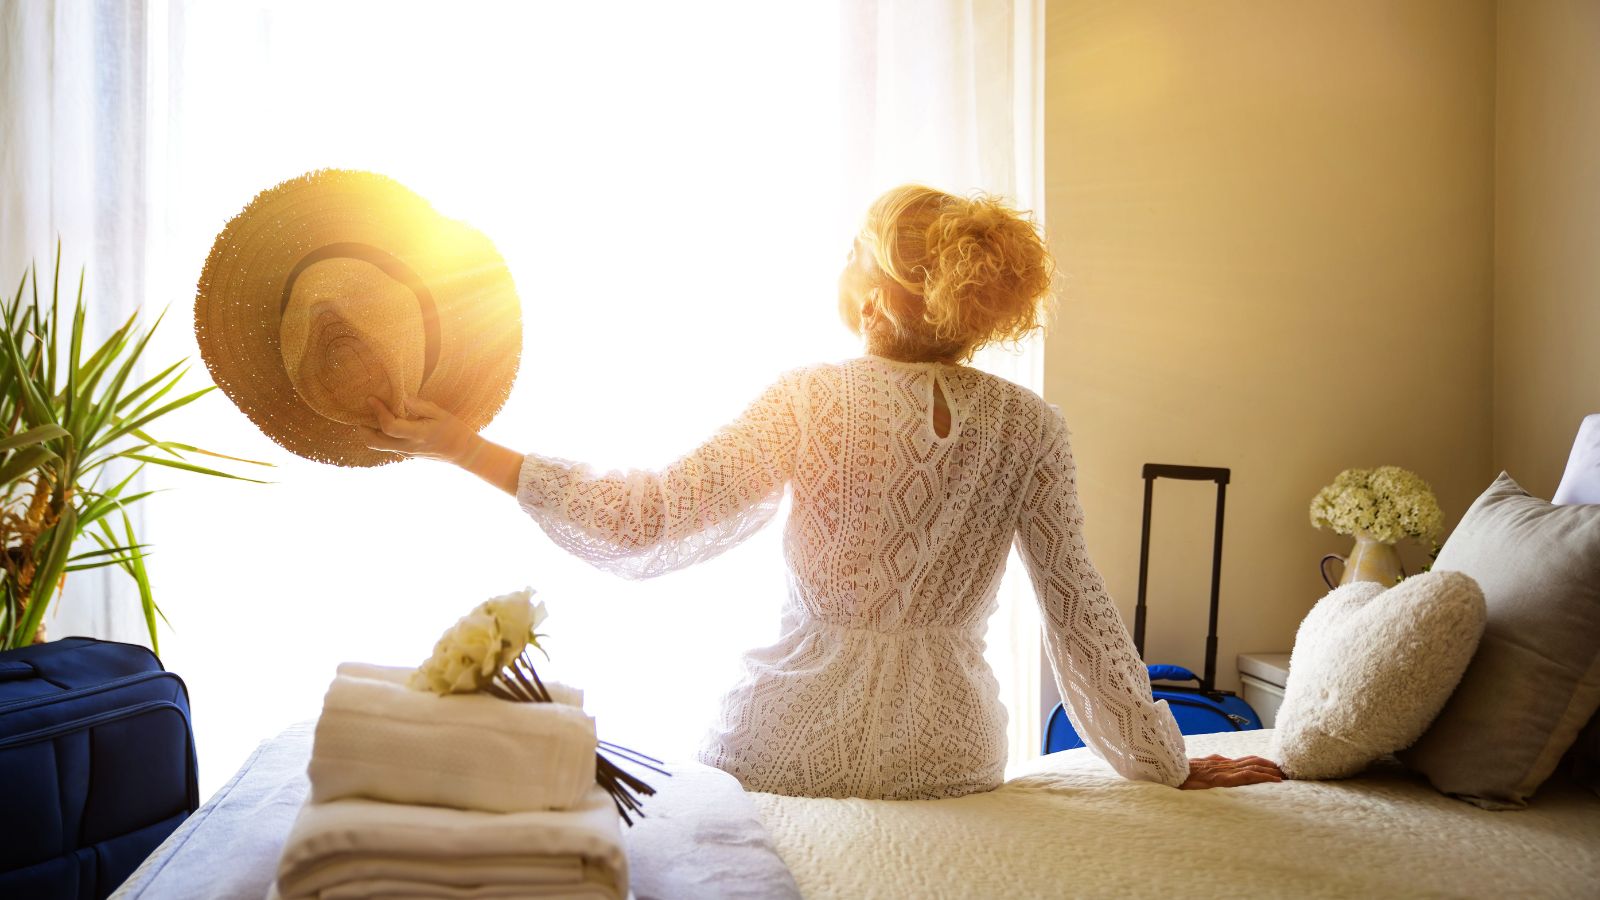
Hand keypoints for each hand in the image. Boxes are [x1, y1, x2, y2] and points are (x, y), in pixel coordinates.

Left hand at [361, 395, 479, 464]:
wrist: (463, 452)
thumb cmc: (454, 430)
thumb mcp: (440, 414)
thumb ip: (420, 406)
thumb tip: (403, 398)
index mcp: (417, 434)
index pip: (389, 426)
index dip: (378, 412)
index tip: (371, 398)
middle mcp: (408, 446)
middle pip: (374, 442)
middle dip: (364, 426)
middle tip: (364, 411)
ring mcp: (405, 453)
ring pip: (378, 446)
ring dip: (369, 432)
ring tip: (370, 416)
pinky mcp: (406, 454)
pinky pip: (386, 445)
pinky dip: (379, 435)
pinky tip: (384, 423)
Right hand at [1178, 754, 1284, 789]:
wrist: (1169, 775)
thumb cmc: (1179, 776)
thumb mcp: (1197, 772)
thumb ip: (1209, 769)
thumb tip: (1219, 767)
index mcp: (1219, 762)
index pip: (1246, 760)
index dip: (1262, 763)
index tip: (1275, 768)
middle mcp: (1224, 763)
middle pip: (1253, 761)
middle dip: (1271, 765)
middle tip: (1287, 771)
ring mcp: (1224, 770)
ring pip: (1254, 766)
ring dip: (1272, 770)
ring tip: (1286, 775)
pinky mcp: (1224, 778)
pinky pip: (1248, 776)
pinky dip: (1264, 777)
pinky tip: (1275, 781)